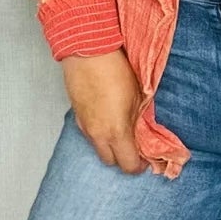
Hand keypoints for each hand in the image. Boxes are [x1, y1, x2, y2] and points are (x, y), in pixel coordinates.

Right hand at [61, 48, 149, 173]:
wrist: (88, 53)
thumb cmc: (116, 72)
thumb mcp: (136, 97)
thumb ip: (137, 121)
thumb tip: (139, 132)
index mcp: (116, 133)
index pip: (128, 165)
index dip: (138, 166)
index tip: (145, 159)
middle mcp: (97, 135)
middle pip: (110, 162)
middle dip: (122, 158)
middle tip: (133, 147)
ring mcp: (84, 126)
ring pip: (97, 148)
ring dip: (109, 146)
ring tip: (120, 131)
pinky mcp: (76, 115)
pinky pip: (89, 134)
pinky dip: (99, 134)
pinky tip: (106, 119)